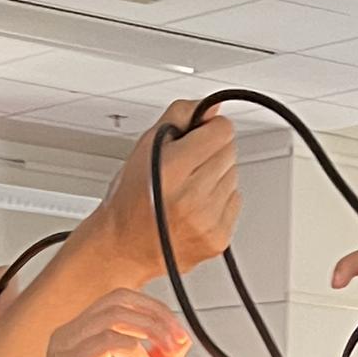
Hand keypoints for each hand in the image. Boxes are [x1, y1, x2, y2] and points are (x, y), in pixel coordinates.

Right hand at [10, 291, 191, 356]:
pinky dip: (131, 347)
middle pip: (119, 299)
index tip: (180, 334)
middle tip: (179, 338)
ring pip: (114, 314)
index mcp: (82, 337)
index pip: (122, 301)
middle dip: (157, 314)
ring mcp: (65, 350)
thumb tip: (180, 345)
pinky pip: (104, 340)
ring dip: (150, 328)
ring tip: (168, 350)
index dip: (156, 310)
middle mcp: (70, 336)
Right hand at [85, 102, 239, 283]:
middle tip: (185, 169)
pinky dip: (219, 203)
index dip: (207, 129)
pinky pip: (234, 204)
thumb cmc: (130, 201)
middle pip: (230, 152)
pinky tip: (195, 209)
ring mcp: (207, 221)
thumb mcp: (145, 146)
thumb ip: (180, 116)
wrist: (123, 248)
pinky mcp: (218, 239)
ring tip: (187, 192)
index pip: (222, 130)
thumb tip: (209, 108)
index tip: (195, 138)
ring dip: (215, 179)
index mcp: (174, 169)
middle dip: (210, 154)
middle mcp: (192, 197)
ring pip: (234, 178)